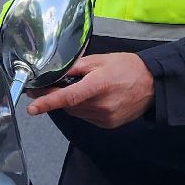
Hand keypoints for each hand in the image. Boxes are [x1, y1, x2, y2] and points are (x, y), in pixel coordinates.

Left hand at [24, 52, 153, 127]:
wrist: (152, 84)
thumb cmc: (126, 67)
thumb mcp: (99, 60)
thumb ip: (75, 67)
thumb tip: (54, 74)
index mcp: (99, 85)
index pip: (68, 96)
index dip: (47, 102)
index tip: (32, 107)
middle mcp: (102, 105)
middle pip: (68, 105)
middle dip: (55, 97)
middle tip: (47, 87)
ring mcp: (106, 117)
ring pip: (76, 112)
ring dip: (70, 102)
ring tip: (80, 88)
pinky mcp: (109, 124)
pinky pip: (86, 117)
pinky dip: (83, 108)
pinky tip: (91, 98)